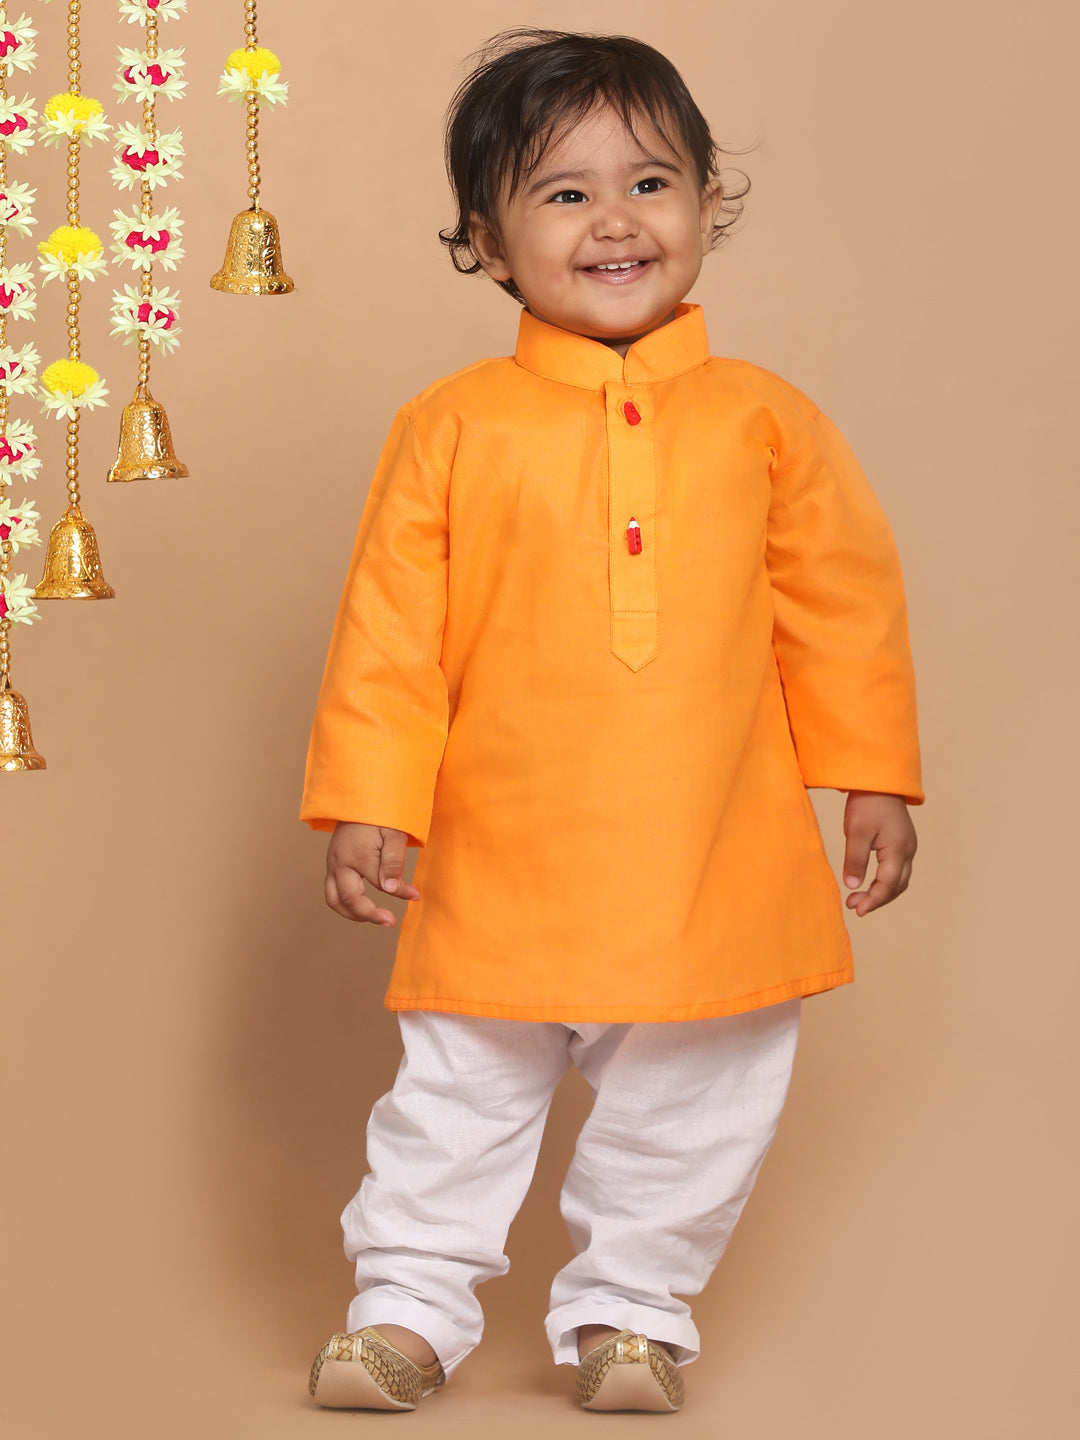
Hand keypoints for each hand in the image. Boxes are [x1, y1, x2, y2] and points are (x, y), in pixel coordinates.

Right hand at [324, 822, 419, 926]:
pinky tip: (364, 907)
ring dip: (353, 914)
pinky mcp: (332, 866)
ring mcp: (332, 866)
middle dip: (370, 914)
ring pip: (334, 901)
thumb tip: (390, 889)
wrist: (358, 800)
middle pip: (349, 900)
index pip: (380, 884)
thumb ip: (393, 861)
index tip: (416, 895)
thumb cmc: (379, 814)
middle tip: (390, 921)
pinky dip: (346, 905)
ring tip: (375, 918)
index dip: (400, 892)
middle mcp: (339, 863)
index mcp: (357, 855)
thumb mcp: (394, 833)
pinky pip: (332, 893)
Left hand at [841, 791, 916, 916]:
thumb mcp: (856, 832)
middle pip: (897, 886)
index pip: (887, 885)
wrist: (880, 780)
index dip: (873, 900)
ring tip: (858, 898)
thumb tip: (853, 886)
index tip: (856, 910)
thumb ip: (855, 860)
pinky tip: (869, 882)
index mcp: (898, 850)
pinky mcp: (903, 842)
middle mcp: (908, 851)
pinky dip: (885, 881)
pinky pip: (898, 870)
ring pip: (900, 880)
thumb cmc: (867, 803)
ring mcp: (908, 846)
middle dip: (877, 899)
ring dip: (881, 892)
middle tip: (854, 905)